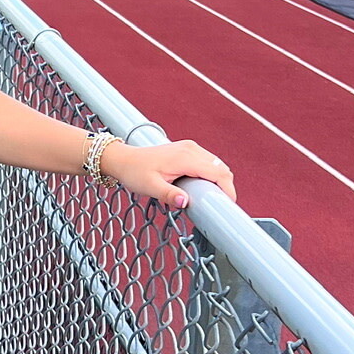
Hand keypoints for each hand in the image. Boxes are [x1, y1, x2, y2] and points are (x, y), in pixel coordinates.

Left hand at [102, 138, 235, 211]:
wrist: (124, 159)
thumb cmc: (135, 172)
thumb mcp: (150, 187)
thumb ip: (168, 195)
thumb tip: (185, 202)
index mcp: (185, 157)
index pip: (218, 173)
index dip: (227, 190)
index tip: (229, 206)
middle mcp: (191, 149)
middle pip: (221, 168)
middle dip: (226, 186)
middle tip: (221, 206)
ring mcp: (190, 147)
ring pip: (216, 165)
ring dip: (219, 181)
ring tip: (213, 199)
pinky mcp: (188, 150)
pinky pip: (208, 162)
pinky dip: (211, 175)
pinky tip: (204, 188)